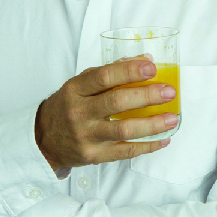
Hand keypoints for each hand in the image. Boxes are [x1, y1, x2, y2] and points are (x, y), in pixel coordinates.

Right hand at [35, 57, 175, 170]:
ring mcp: (86, 136)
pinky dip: (148, 146)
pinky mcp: (93, 156)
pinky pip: (125, 152)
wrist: (44, 139)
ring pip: (124, 130)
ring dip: (152, 125)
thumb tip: (146, 60)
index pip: (104, 77)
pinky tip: (163, 139)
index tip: (152, 68)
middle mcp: (79, 112)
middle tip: (169, 92)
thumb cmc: (68, 106)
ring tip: (172, 118)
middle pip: (117, 102)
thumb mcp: (81, 84)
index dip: (129, 71)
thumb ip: (111, 72)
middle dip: (147, 96)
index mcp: (75, 89)